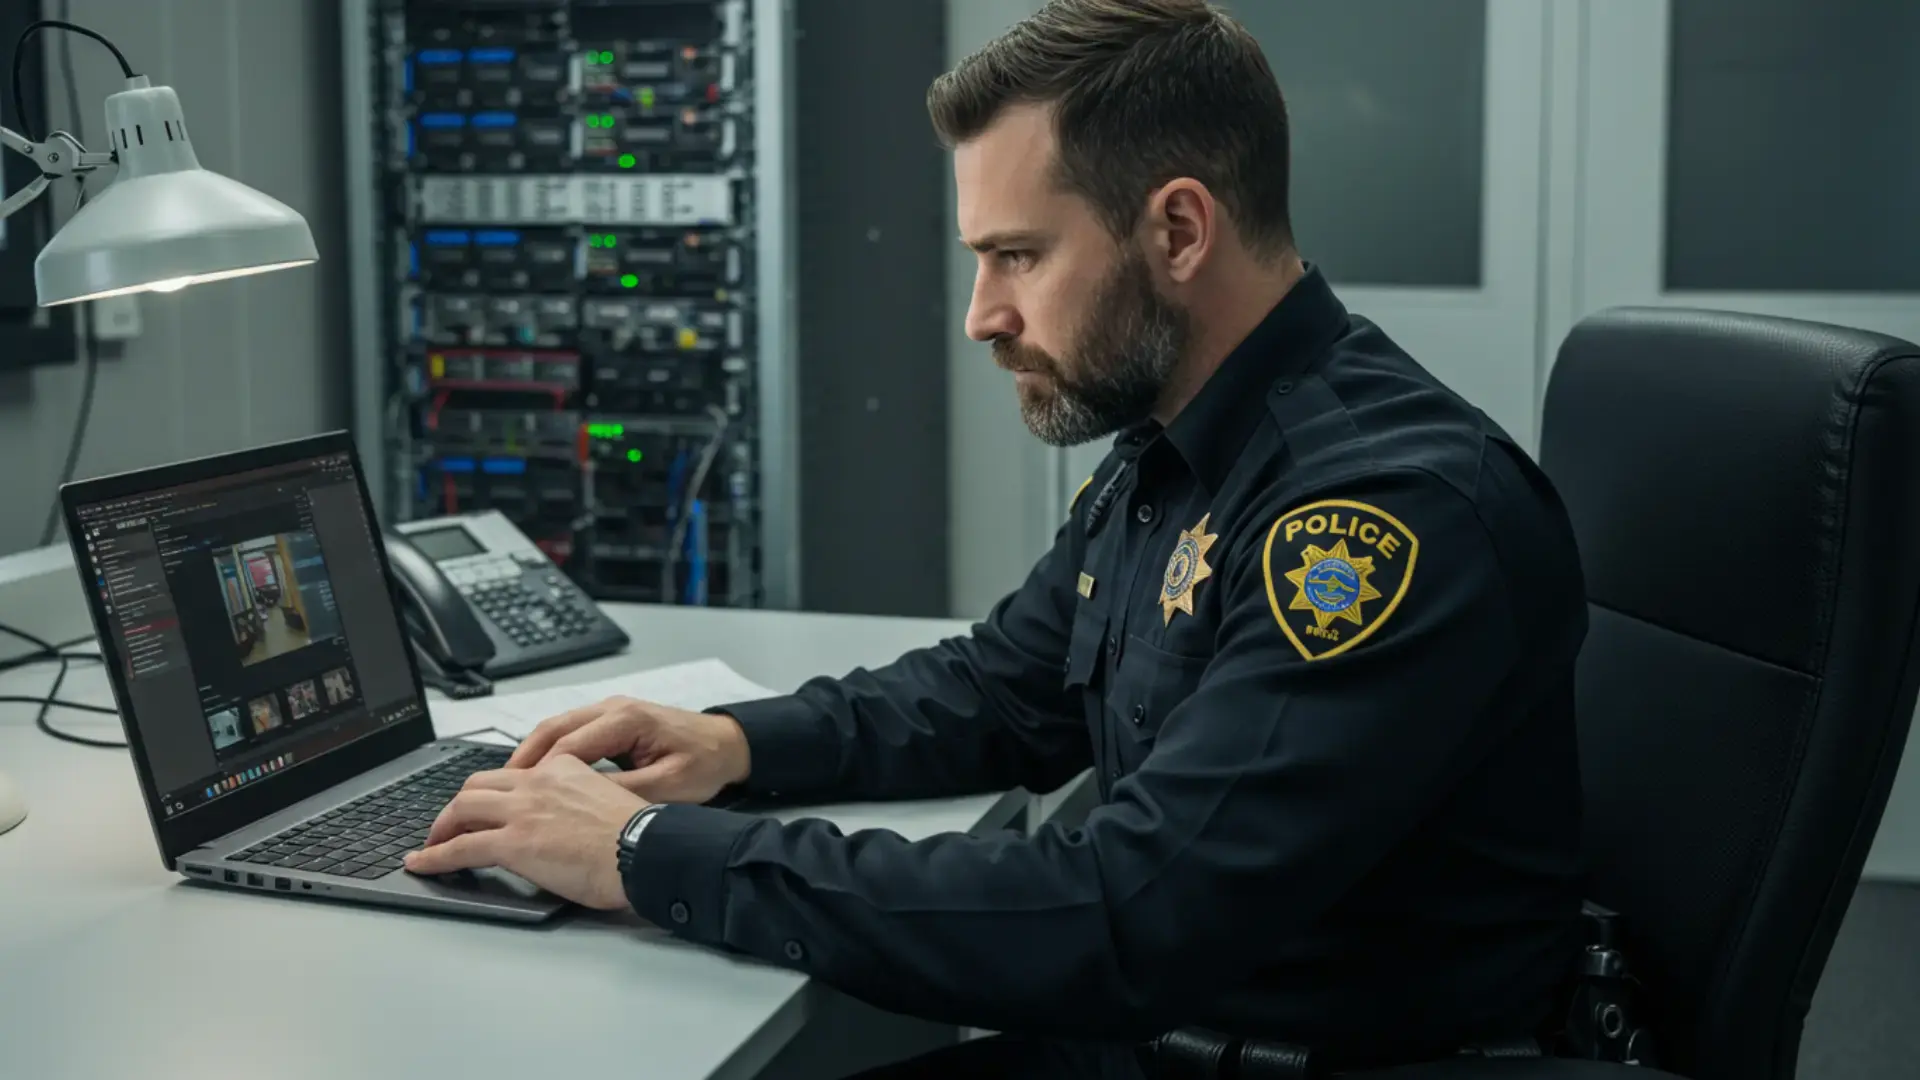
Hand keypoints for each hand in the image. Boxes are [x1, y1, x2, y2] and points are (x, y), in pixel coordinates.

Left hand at [404, 753, 643, 909]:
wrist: (645, 850)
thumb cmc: (637, 836)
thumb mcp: (608, 800)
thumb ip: (578, 800)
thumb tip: (564, 823)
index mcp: (563, 769)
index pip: (513, 774)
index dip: (492, 792)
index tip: (486, 806)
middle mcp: (537, 783)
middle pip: (478, 785)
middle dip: (457, 806)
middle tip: (450, 825)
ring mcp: (521, 812)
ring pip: (462, 808)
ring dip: (441, 827)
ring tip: (432, 844)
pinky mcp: (513, 843)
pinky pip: (460, 848)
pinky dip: (435, 857)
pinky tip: (423, 864)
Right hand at [505, 695, 749, 804]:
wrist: (729, 744)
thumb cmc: (704, 763)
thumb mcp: (669, 785)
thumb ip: (624, 792)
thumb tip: (581, 802)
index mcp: (626, 720)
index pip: (569, 745)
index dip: (540, 774)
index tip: (519, 798)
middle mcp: (612, 707)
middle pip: (552, 729)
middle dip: (522, 760)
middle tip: (497, 790)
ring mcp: (610, 710)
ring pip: (556, 728)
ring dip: (531, 755)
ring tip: (509, 785)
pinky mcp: (611, 719)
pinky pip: (569, 732)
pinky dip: (548, 752)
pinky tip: (536, 776)